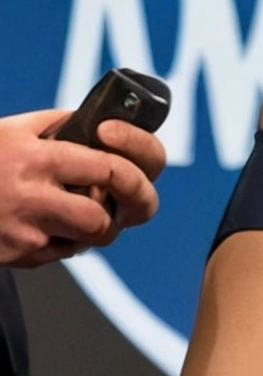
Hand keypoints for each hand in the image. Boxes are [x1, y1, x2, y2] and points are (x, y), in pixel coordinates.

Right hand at [0, 109, 164, 265]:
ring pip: (86, 240)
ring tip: (95, 210)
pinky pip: (62, 252)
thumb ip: (60, 124)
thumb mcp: (15, 129)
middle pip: (101, 219)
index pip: (106, 169)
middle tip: (126, 202)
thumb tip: (106, 119)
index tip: (135, 171)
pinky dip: (69, 240)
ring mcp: (23, 231)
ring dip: (98, 229)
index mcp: (38, 159)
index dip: (133, 173)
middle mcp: (31, 198)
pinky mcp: (17, 255)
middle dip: (122, 212)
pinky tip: (59, 221)